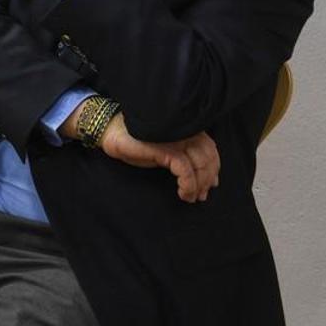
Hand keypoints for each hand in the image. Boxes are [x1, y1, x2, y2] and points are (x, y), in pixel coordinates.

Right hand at [98, 115, 220, 201]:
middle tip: (200, 196)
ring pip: (200, 165)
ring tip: (190, 197)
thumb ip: (187, 159)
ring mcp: (176, 139)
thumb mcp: (166, 152)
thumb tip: (209, 180)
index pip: (211, 150)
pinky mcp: (165, 149)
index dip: (213, 170)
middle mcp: (185, 131)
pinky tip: (182, 193)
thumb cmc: (138, 143)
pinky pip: (185, 170)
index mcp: (187, 129)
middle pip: (208, 158)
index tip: (208, 186)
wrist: (113, 134)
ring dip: (198, 185)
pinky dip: (188, 185)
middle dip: (206, 180)